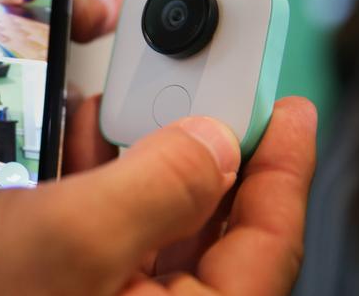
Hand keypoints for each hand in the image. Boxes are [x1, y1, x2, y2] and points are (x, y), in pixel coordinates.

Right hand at [0, 97, 315, 295]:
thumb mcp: (70, 238)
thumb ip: (158, 187)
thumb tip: (216, 142)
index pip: (266, 243)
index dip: (283, 168)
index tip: (288, 106)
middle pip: (212, 217)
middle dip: (212, 141)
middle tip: (219, 83)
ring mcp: (108, 292)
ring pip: (157, 207)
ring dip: (151, 144)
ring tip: (152, 91)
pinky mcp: (69, 274)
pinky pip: (109, 210)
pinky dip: (104, 162)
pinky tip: (91, 125)